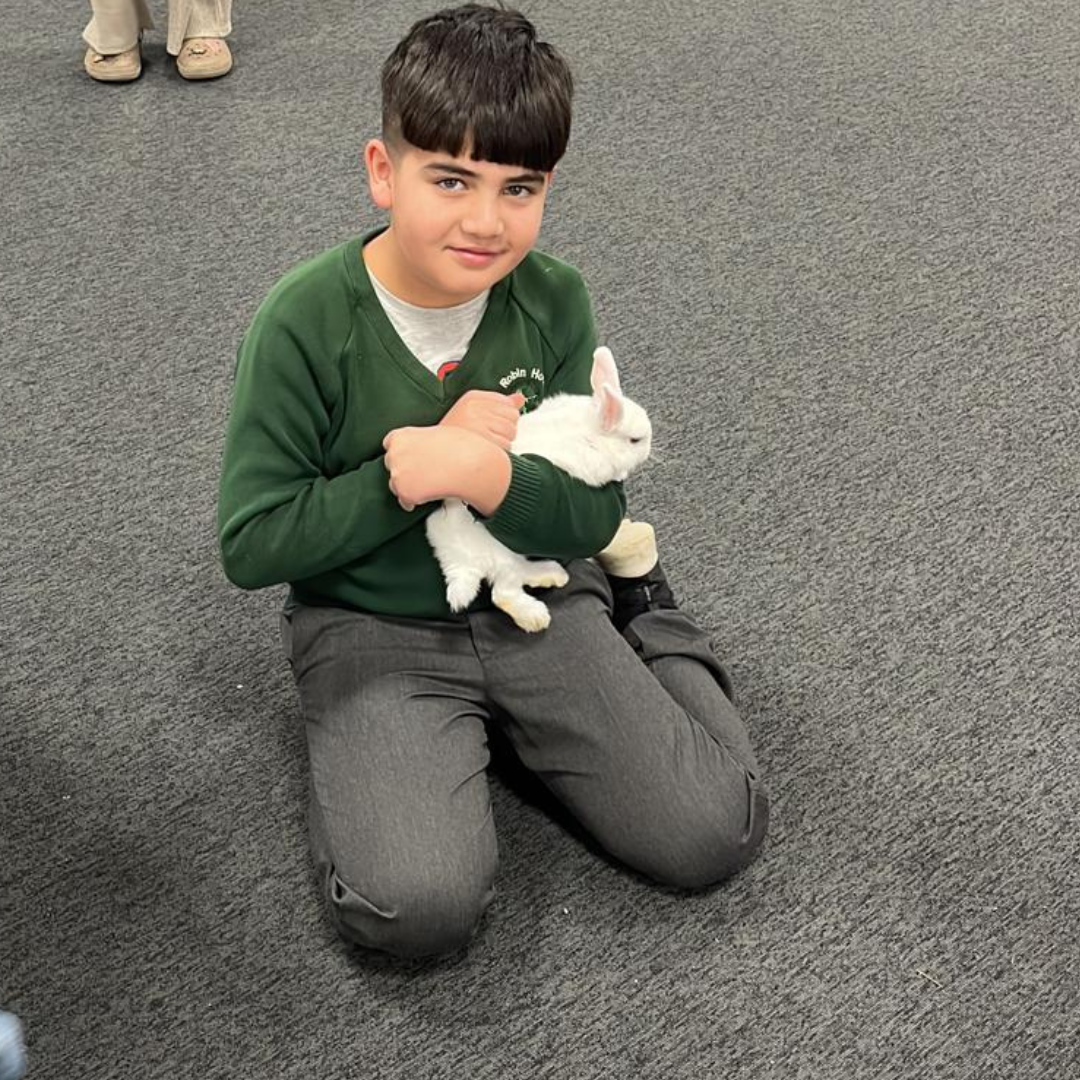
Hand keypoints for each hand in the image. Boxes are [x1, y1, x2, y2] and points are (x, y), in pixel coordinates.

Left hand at [383, 425, 511, 513]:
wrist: (470, 461)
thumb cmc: (461, 445)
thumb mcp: (437, 433)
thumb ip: (422, 441)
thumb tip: (423, 452)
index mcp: (400, 437)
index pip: (390, 445)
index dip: (403, 453)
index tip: (411, 457)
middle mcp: (394, 455)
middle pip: (391, 466)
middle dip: (405, 469)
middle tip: (422, 472)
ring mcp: (397, 475)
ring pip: (395, 485)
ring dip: (408, 485)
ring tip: (427, 485)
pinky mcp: (405, 492)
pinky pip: (405, 503)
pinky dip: (413, 502)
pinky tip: (426, 497)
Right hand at [439, 390, 524, 449]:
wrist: (436, 456)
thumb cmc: (455, 436)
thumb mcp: (474, 411)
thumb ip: (500, 404)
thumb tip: (520, 398)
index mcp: (472, 398)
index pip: (507, 401)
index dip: (503, 415)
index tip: (492, 421)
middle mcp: (476, 408)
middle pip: (513, 415)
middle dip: (505, 427)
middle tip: (487, 434)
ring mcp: (479, 424)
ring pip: (511, 431)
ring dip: (503, 441)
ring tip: (485, 443)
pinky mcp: (484, 440)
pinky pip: (507, 445)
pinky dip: (500, 452)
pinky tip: (486, 451)